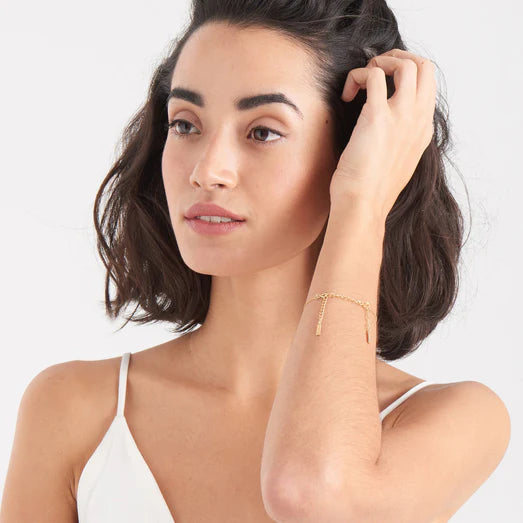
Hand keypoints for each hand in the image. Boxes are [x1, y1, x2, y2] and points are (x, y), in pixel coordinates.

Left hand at [329, 48, 436, 220]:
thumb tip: (384, 131)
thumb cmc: (371, 190)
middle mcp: (418, 120)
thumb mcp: (395, 164)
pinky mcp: (377, 117)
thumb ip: (399, 141)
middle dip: (399, 58)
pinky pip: (373, 75)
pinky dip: (358, 76)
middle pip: (425, 66)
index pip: (429, 85)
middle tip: (376, 71)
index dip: (407, 75)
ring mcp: (401, 117)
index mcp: (423, 131)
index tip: (384, 84)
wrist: (363, 207)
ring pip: (405, 64)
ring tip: (362, 81)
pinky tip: (348, 96)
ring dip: (380, 62)